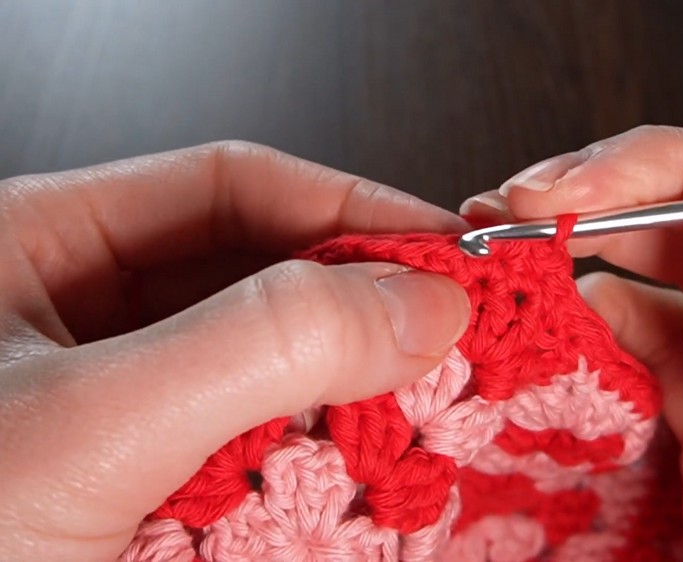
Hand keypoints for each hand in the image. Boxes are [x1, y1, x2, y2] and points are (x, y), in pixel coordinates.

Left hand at [0, 142, 470, 560]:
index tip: (445, 250)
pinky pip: (252, 443)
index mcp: (34, 248)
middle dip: (359, 299)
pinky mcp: (145, 481)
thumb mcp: (91, 430)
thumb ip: (261, 345)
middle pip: (256, 269)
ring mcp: (116, 402)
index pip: (228, 188)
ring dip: (346, 384)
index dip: (349, 206)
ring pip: (265, 361)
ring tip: (423, 402)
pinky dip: (313, 455)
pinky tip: (359, 468)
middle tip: (454, 332)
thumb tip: (421, 299)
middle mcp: (79, 315)